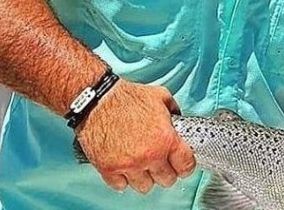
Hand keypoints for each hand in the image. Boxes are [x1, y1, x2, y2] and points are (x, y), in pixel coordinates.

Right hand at [74, 80, 194, 193]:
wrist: (97, 100)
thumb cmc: (126, 97)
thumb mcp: (160, 96)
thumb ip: (174, 111)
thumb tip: (178, 121)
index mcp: (165, 139)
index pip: (186, 166)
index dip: (186, 165)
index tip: (182, 164)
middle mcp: (149, 155)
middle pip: (167, 180)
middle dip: (167, 171)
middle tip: (161, 162)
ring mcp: (129, 165)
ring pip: (145, 186)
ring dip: (145, 176)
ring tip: (141, 163)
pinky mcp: (109, 169)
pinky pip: (121, 186)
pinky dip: (123, 178)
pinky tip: (124, 164)